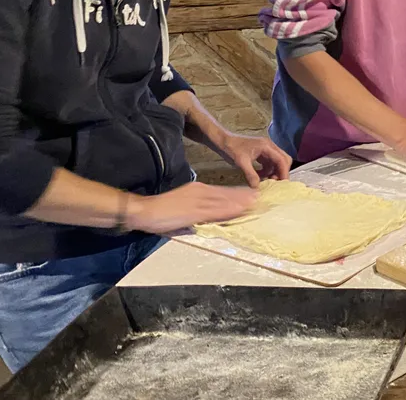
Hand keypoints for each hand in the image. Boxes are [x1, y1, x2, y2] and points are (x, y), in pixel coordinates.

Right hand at [127, 182, 256, 233]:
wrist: (144, 211)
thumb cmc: (160, 211)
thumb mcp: (183, 208)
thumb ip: (197, 210)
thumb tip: (209, 216)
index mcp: (197, 190)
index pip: (221, 192)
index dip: (236, 194)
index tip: (250, 195)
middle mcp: (200, 192)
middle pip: (226, 194)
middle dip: (244, 197)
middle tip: (261, 198)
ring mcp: (198, 201)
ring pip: (224, 201)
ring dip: (241, 202)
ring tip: (256, 203)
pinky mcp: (195, 211)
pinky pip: (216, 210)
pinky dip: (230, 209)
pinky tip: (240, 210)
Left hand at [220, 132, 291, 187]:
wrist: (223, 141)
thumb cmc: (231, 149)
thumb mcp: (241, 162)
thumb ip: (250, 175)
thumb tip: (257, 187)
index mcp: (266, 146)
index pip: (281, 160)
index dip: (284, 172)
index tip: (282, 183)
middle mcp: (269, 147)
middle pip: (283, 160)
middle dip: (281, 172)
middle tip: (274, 183)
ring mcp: (266, 150)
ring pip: (277, 162)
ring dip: (273, 172)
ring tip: (265, 180)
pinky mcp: (262, 153)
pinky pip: (269, 163)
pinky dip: (267, 171)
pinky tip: (259, 176)